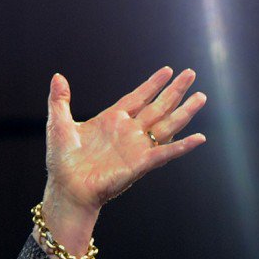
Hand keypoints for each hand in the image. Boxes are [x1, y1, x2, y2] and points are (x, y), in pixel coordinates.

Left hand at [41, 68, 206, 251]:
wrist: (66, 188)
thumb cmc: (62, 160)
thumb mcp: (58, 123)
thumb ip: (59, 99)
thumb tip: (58, 76)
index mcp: (111, 120)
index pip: (137, 97)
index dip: (152, 84)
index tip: (167, 70)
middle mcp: (128, 131)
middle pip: (157, 106)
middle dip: (174, 90)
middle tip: (191, 73)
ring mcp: (136, 147)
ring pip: (166, 125)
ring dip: (184, 111)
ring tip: (201, 97)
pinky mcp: (140, 164)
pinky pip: (165, 153)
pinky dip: (182, 146)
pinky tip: (198, 137)